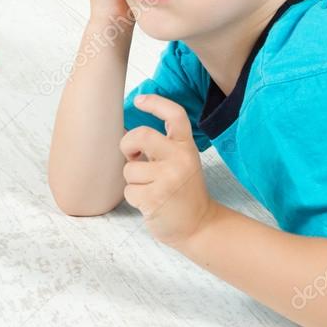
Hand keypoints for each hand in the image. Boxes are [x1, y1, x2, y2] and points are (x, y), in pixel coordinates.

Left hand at [119, 94, 214, 247]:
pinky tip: (150, 203)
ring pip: (129, 169)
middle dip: (127, 144)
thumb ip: (161, 147)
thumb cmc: (183, 191)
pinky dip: (134, 198)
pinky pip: (129, 190)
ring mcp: (168, 179)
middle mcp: (180, 158)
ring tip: (150, 189)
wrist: (199, 226)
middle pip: (141, 135)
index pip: (175, 115)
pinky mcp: (155, 199)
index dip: (155, 103)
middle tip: (131, 155)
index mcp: (186, 146)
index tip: (139, 100)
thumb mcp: (181, 162)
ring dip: (133, 181)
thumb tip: (127, 133)